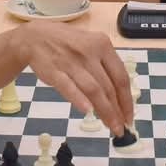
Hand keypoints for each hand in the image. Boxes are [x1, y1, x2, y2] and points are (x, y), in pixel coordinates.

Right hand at [11, 22, 133, 133]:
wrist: (35, 37)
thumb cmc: (68, 44)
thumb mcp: (91, 46)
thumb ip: (104, 67)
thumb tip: (119, 98)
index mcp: (103, 45)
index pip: (121, 76)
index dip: (127, 100)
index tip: (129, 117)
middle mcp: (89, 52)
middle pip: (108, 86)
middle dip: (117, 111)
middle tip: (121, 129)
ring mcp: (71, 61)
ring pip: (93, 89)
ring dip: (104, 111)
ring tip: (111, 127)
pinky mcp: (54, 71)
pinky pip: (69, 87)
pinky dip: (79, 99)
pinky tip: (87, 111)